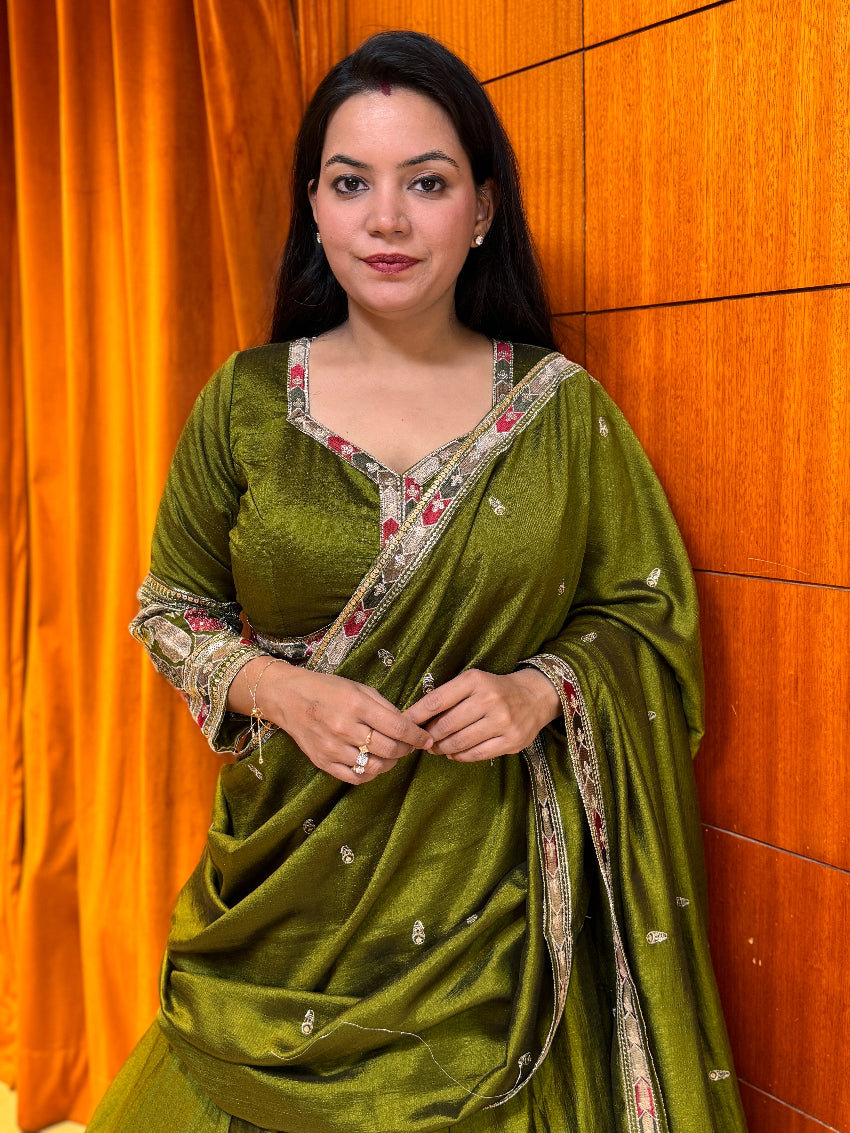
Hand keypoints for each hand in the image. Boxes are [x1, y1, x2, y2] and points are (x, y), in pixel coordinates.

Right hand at [241, 661, 432, 784]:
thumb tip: (408, 725)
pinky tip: (374, 764)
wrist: (288, 698)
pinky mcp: (323, 762)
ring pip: (375, 767)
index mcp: (356, 704)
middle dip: (406, 750)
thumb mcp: (358, 688)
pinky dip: (371, 774)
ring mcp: (332, 747)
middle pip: (389, 750)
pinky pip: (355, 777)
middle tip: (409, 746)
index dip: (417, 736)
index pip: (398, 727)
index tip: (426, 739)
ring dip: (391, 763)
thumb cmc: (327, 689)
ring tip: (392, 755)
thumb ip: (384, 707)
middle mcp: (344, 727)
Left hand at [405, 667, 561, 762]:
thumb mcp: (472, 682)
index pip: (436, 700)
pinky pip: (476, 754)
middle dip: (428, 736)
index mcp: (475, 680)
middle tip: (421, 741)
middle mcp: (489, 699)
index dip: (415, 716)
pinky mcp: (511, 741)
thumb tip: (415, 720)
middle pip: (446, 725)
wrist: (535, 696)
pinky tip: (453, 753)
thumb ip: (447, 697)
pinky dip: (459, 756)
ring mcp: (502, 721)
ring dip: (442, 748)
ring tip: (435, 748)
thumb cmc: (495, 689)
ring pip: (459, 742)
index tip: (403, 724)